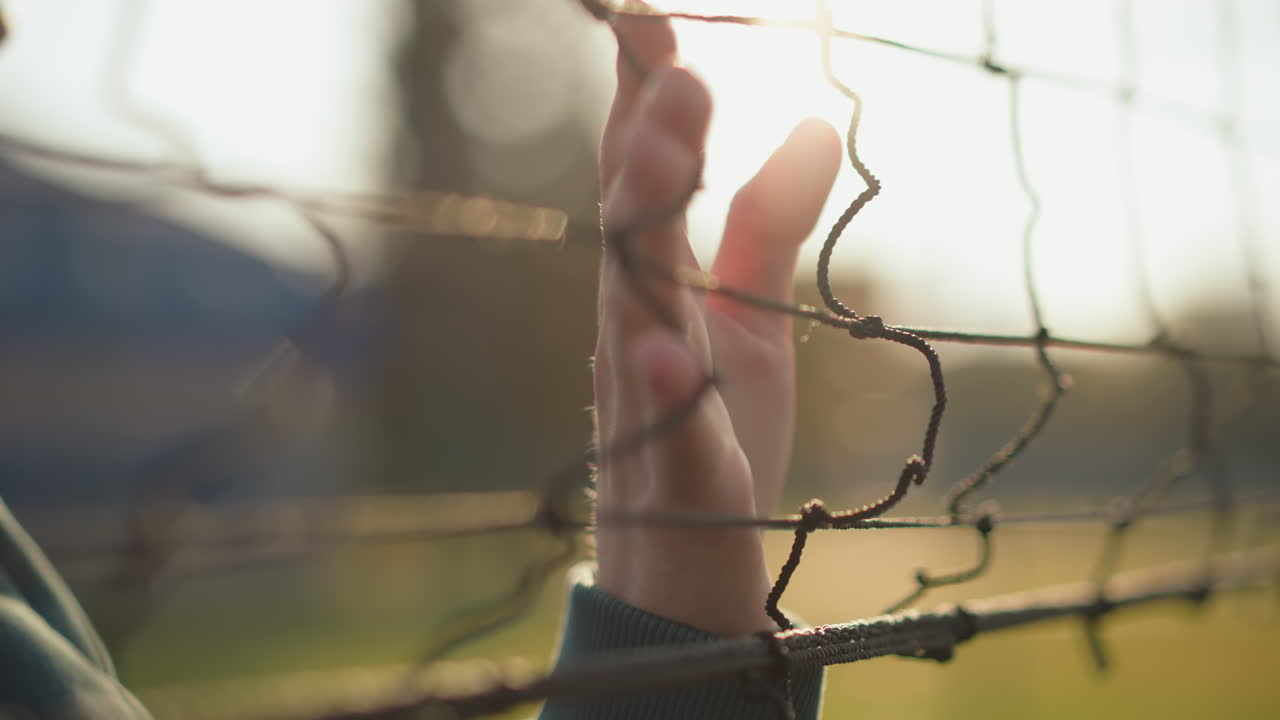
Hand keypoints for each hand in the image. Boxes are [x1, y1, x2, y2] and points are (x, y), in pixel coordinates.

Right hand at [592, 13, 841, 634]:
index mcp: (655, 286)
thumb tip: (815, 124)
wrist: (689, 565)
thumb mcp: (754, 322)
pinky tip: (660, 351)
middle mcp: (635, 325)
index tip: (653, 16)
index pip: (640, 176)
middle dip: (648, 135)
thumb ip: (767, 230)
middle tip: (672, 58)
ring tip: (660, 141)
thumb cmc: (713, 436)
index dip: (645, 98)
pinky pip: (660, 421)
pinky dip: (655, 384)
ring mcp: (645, 394)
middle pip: (631, 218)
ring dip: (642, 220)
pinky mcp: (673, 464)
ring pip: (632, 297)